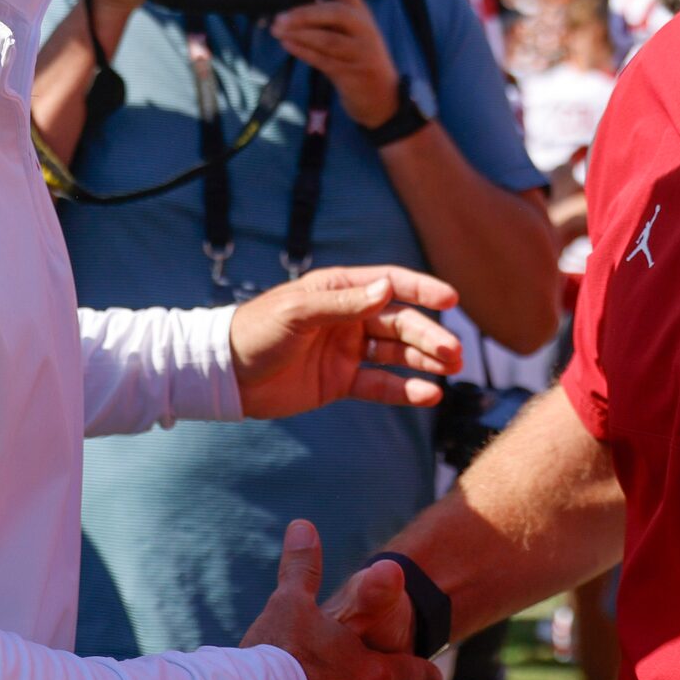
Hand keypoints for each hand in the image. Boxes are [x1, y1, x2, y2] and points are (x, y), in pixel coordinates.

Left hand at [230, 265, 459, 419]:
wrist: (226, 375)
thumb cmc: (256, 331)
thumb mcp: (298, 312)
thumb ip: (344, 303)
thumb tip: (388, 289)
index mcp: (339, 290)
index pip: (390, 284)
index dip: (422, 290)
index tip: (451, 299)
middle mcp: (348, 318)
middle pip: (399, 323)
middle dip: (429, 335)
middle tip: (454, 353)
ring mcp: (346, 350)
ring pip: (396, 353)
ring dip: (424, 360)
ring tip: (451, 370)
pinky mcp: (340, 382)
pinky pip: (380, 384)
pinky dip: (405, 389)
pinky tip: (429, 394)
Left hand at [272, 0, 403, 127]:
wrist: (382, 98)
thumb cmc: (358, 60)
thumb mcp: (350, 33)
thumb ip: (328, 19)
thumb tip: (290, 8)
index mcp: (360, 12)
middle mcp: (363, 28)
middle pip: (335, 13)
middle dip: (304, 14)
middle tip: (278, 18)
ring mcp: (361, 51)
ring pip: (328, 39)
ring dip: (299, 34)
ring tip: (276, 30)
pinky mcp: (353, 73)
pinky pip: (325, 60)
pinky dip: (304, 52)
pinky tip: (288, 45)